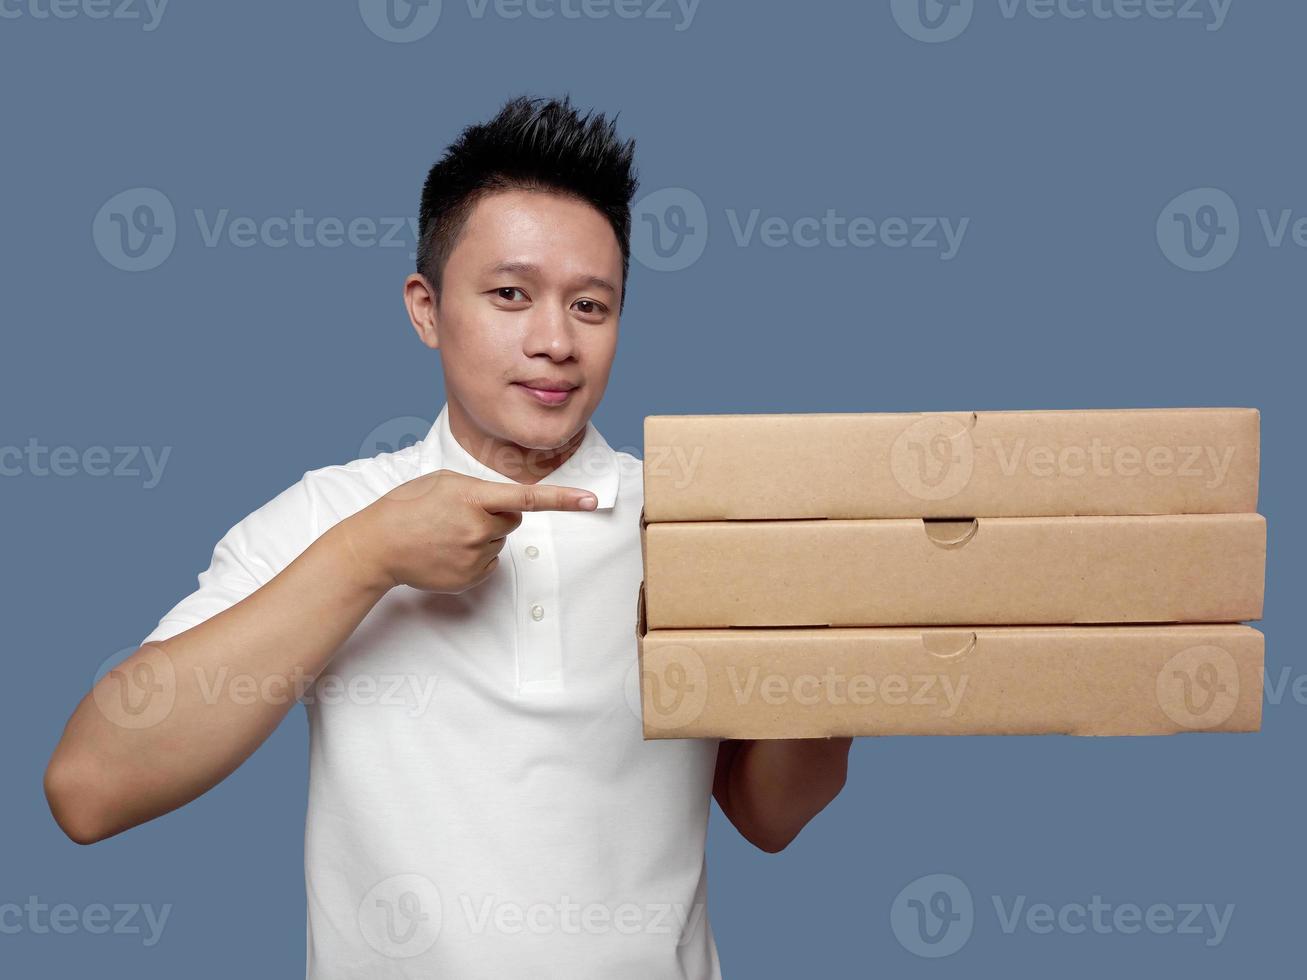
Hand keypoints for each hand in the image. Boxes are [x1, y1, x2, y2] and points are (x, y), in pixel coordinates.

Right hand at [337, 469, 596, 594]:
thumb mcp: (444, 482)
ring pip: (499, 541)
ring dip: (482, 535)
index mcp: (474, 498)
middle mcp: (479, 528)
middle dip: (496, 515)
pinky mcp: (471, 577)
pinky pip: (489, 563)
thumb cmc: (409, 506)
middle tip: (460, 515)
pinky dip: (474, 556)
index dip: (564, 499)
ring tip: (446, 534)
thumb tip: (506, 504)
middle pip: (513, 520)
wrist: (378, 545)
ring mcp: (475, 555)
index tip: (592, 500)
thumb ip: (480, 489)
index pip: (528, 498)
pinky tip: (447, 551)